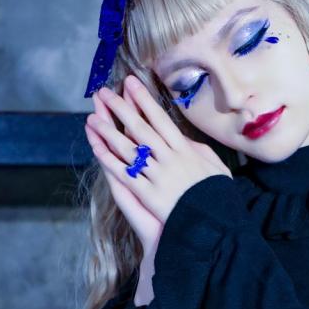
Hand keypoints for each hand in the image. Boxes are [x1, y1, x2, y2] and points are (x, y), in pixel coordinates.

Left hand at [85, 73, 231, 231]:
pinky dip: (109, 160)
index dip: (143, 99)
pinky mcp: (148, 195)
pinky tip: (96, 147)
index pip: (160, 119)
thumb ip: (199, 151)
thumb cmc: (216, 197)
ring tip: (92, 117)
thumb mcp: (216, 168)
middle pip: (140, 128)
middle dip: (120, 108)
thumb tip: (184, 139)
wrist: (213, 225)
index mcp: (186, 151)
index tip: (130, 82)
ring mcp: (157, 177)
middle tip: (104, 92)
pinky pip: (124, 174)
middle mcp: (169, 159)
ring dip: (108, 131)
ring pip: (127, 148)